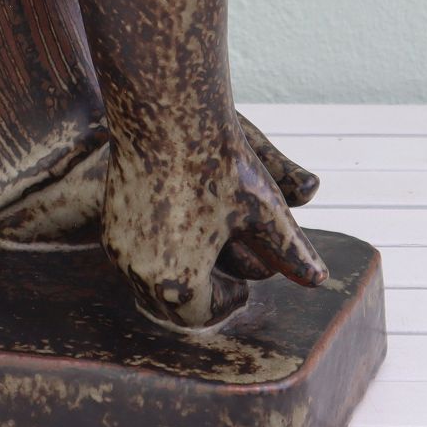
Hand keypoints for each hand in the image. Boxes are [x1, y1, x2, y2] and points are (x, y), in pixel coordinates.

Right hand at [102, 127, 326, 329]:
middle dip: (202, 289)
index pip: (206, 313)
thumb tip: (318, 278)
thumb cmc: (215, 159)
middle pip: (174, 306)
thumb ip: (289, 250)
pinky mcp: (108, 226)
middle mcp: (140, 274)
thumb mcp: (262, 206)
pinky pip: (133, 257)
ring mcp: (118, 250)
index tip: (242, 272)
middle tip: (224, 260)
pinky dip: (154, 252)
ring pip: (150, 282)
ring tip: (204, 238)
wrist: (161, 112)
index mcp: (180, 282)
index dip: (229, 295)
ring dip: (176, 271)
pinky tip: (177, 220)